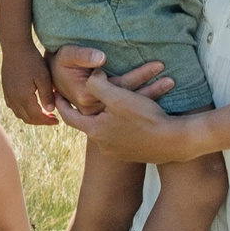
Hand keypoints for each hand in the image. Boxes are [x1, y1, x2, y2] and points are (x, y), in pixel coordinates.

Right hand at [1, 39, 58, 125]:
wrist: (15, 47)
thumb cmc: (32, 60)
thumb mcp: (43, 77)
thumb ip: (47, 95)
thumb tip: (51, 110)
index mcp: (23, 97)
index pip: (36, 117)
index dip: (47, 121)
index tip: (57, 120)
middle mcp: (13, 99)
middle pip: (27, 118)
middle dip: (40, 121)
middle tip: (52, 118)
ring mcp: (8, 94)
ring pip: (19, 114)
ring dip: (31, 117)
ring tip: (43, 113)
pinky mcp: (6, 89)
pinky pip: (13, 106)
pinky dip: (23, 110)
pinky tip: (31, 104)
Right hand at [47, 45, 171, 118]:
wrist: (47, 77)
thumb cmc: (60, 65)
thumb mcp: (69, 56)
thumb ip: (85, 57)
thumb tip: (103, 58)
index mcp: (89, 98)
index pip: (121, 84)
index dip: (141, 75)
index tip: (160, 67)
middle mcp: (96, 112)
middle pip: (129, 98)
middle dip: (151, 88)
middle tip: (171, 79)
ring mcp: (100, 120)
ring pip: (130, 107)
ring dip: (151, 94)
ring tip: (170, 83)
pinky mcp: (103, 121)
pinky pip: (126, 113)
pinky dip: (142, 104)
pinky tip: (158, 97)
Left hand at [59, 63, 203, 164]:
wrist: (173, 142)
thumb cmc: (145, 118)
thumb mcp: (118, 96)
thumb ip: (98, 84)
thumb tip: (90, 76)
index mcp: (95, 130)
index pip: (69, 116)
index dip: (62, 103)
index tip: (56, 94)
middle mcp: (102, 144)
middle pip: (89, 122)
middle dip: (90, 107)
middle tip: (88, 95)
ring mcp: (117, 151)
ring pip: (106, 128)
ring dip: (108, 115)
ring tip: (113, 103)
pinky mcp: (131, 154)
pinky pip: (120, 135)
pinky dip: (121, 124)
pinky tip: (131, 115)